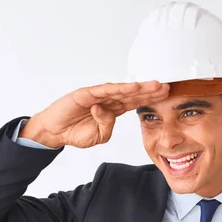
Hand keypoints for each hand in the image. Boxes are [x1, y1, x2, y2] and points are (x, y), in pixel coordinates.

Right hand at [21, 81, 169, 147]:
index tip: (166, 97)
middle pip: (133, 94)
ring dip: (139, 87)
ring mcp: (97, 95)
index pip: (135, 103)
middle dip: (150, 91)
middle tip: (167, 87)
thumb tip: (108, 112)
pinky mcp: (86, 93)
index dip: (149, 99)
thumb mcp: (99, 136)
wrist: (55, 132)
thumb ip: (107, 127)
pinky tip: (133, 87)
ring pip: (122, 90)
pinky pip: (105, 90)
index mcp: (113, 110)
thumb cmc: (75, 132)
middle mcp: (107, 100)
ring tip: (155, 85)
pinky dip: (119, 88)